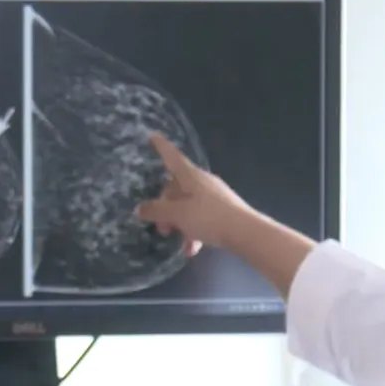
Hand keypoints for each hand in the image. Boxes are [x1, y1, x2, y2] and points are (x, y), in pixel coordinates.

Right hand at [135, 133, 253, 254]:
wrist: (244, 232)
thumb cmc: (207, 217)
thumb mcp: (177, 215)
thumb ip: (156, 211)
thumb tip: (140, 208)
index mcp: (190, 176)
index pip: (172, 157)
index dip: (161, 147)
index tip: (152, 135)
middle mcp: (202, 181)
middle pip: (176, 188)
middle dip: (165, 208)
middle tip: (161, 228)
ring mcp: (214, 196)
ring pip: (188, 206)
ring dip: (179, 224)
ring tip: (178, 243)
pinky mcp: (223, 210)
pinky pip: (202, 217)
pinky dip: (194, 232)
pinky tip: (192, 250)